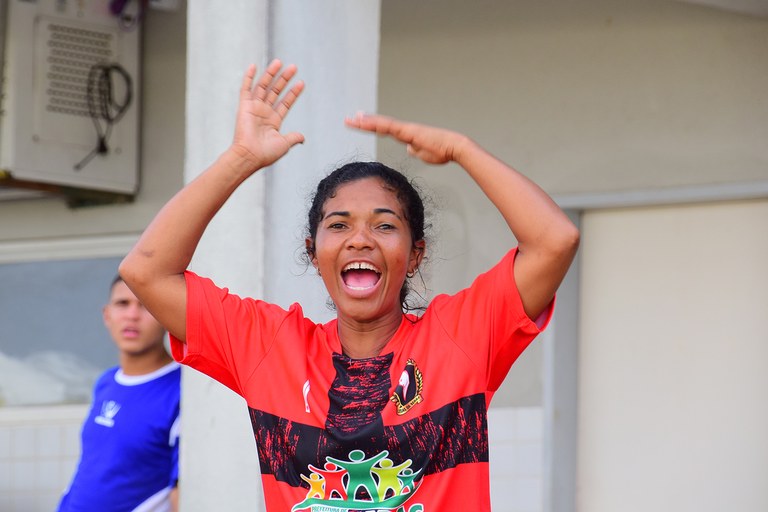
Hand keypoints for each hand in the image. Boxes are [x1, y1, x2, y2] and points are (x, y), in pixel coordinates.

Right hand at [231, 60, 304, 168]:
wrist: (250, 156)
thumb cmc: (266, 153)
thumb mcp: (284, 144)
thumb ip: (293, 138)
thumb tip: (303, 137)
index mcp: (273, 121)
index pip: (285, 103)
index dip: (293, 93)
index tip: (301, 83)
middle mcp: (264, 113)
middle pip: (275, 91)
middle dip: (284, 79)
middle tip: (293, 67)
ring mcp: (254, 108)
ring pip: (263, 87)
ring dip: (271, 74)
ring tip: (279, 62)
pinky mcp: (244, 107)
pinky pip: (245, 89)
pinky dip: (248, 77)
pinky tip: (254, 66)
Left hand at [345, 112, 469, 164]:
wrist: (453, 147)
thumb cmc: (441, 151)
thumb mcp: (423, 154)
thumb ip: (415, 150)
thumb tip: (409, 149)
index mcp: (406, 135)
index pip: (385, 129)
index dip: (372, 126)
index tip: (360, 123)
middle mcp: (404, 129)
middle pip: (380, 124)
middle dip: (364, 122)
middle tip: (349, 119)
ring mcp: (405, 129)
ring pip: (382, 124)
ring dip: (366, 122)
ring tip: (353, 119)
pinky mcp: (408, 132)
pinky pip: (389, 127)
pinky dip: (376, 124)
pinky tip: (366, 123)